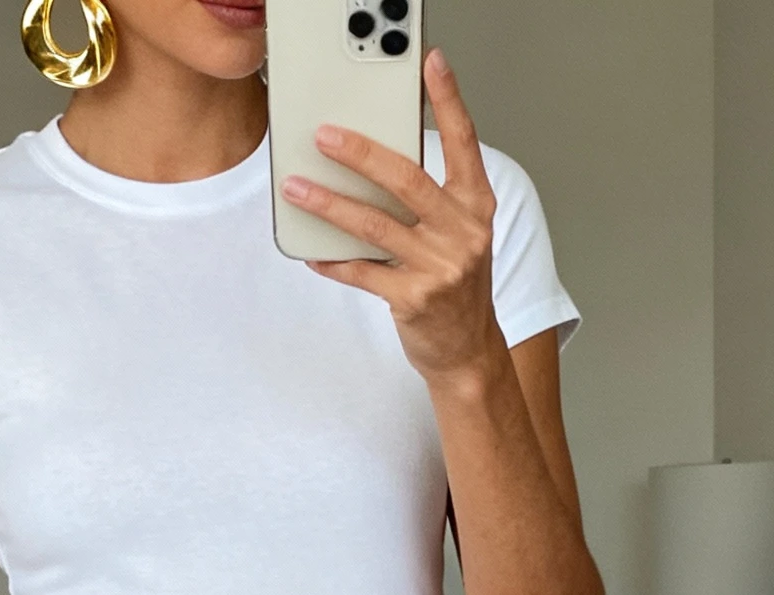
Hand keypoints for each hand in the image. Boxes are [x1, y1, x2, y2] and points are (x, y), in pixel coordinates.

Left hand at [280, 49, 500, 385]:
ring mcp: (438, 267)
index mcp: (476, 205)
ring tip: (298, 189)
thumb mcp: (457, 233)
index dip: (448, 100)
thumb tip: (372, 165)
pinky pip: (362, 273)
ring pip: (374, 226)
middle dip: (361, 154)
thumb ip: (429, 199)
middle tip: (325, 136)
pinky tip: (311, 250)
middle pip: (406, 180)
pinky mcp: (413, 299)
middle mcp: (461, 232)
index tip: (430, 65)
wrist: (468, 350)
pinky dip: (333, 260)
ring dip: (330, 204)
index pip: (464, 141)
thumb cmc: (456, 285)